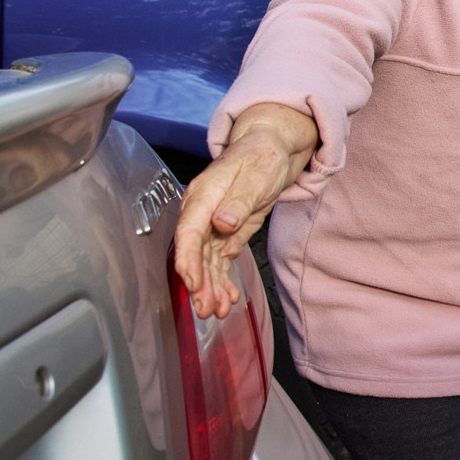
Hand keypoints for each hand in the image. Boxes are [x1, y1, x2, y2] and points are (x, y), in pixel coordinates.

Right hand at [172, 103, 317, 318]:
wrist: (271, 147)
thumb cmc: (261, 156)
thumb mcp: (256, 176)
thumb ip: (238, 201)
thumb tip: (222, 223)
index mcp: (203, 196)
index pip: (188, 233)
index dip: (188, 261)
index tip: (194, 284)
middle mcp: (202, 212)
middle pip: (195, 253)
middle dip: (199, 283)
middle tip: (206, 309)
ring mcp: (213, 223)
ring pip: (206, 261)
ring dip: (211, 287)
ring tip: (217, 311)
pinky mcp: (226, 230)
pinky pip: (220, 259)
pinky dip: (222, 278)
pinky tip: (227, 297)